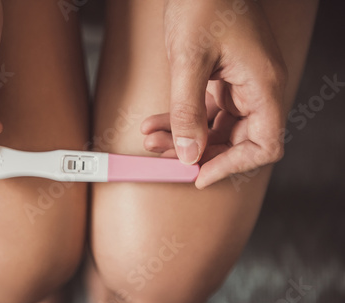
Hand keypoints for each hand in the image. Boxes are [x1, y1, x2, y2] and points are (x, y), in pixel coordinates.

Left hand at [142, 0, 286, 188]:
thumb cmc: (203, 4)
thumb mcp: (188, 61)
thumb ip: (188, 111)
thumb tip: (188, 153)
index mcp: (262, 85)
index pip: (264, 144)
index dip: (234, 165)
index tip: (200, 174)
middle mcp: (257, 87)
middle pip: (235, 139)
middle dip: (196, 150)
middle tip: (162, 154)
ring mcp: (241, 83)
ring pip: (215, 126)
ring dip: (182, 135)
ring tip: (151, 138)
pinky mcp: (224, 79)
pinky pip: (205, 109)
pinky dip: (182, 118)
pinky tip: (156, 122)